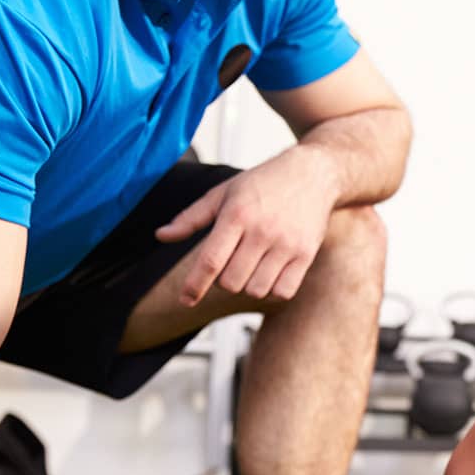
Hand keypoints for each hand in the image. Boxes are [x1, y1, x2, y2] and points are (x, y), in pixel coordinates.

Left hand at [155, 149, 340, 305]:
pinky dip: (271, 289)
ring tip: (251, 266)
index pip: (210, 261)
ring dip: (248, 285)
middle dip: (223, 280)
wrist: (313, 173)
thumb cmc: (263, 183)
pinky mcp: (306, 254)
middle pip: (231, 282)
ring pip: (255, 290)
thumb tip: (161, 236)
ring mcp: (286, 244)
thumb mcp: (223, 193)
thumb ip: (191, 218)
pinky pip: (282, 291)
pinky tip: (270, 272)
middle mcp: (262, 231)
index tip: (185, 300)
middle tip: (230, 263)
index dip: (194, 285)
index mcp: (236, 214)